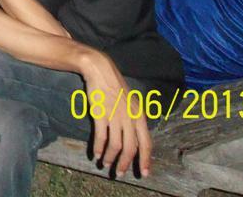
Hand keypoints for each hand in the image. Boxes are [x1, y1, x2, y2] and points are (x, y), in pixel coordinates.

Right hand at [79, 50, 152, 177]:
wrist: (100, 70)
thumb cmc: (115, 86)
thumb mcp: (131, 103)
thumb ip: (134, 121)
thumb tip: (135, 141)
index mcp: (140, 115)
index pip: (146, 143)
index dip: (145, 160)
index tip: (144, 173)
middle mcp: (130, 117)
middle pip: (131, 148)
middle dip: (126, 163)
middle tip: (120, 173)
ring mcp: (115, 116)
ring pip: (116, 145)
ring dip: (111, 158)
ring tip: (105, 164)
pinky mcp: (100, 113)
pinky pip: (101, 136)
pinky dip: (99, 147)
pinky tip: (96, 154)